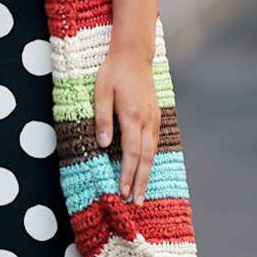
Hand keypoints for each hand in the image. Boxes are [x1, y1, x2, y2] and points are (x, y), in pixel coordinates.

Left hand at [93, 45, 159, 203]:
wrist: (134, 53)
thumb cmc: (113, 72)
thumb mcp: (101, 93)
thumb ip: (102, 119)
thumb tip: (104, 145)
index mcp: (132, 116)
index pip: (130, 153)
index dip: (127, 174)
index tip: (122, 192)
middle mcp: (146, 120)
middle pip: (145, 158)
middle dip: (140, 182)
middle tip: (136, 202)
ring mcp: (153, 118)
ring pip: (152, 152)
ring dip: (146, 174)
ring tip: (141, 193)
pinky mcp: (155, 115)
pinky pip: (155, 143)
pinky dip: (151, 160)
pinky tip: (146, 170)